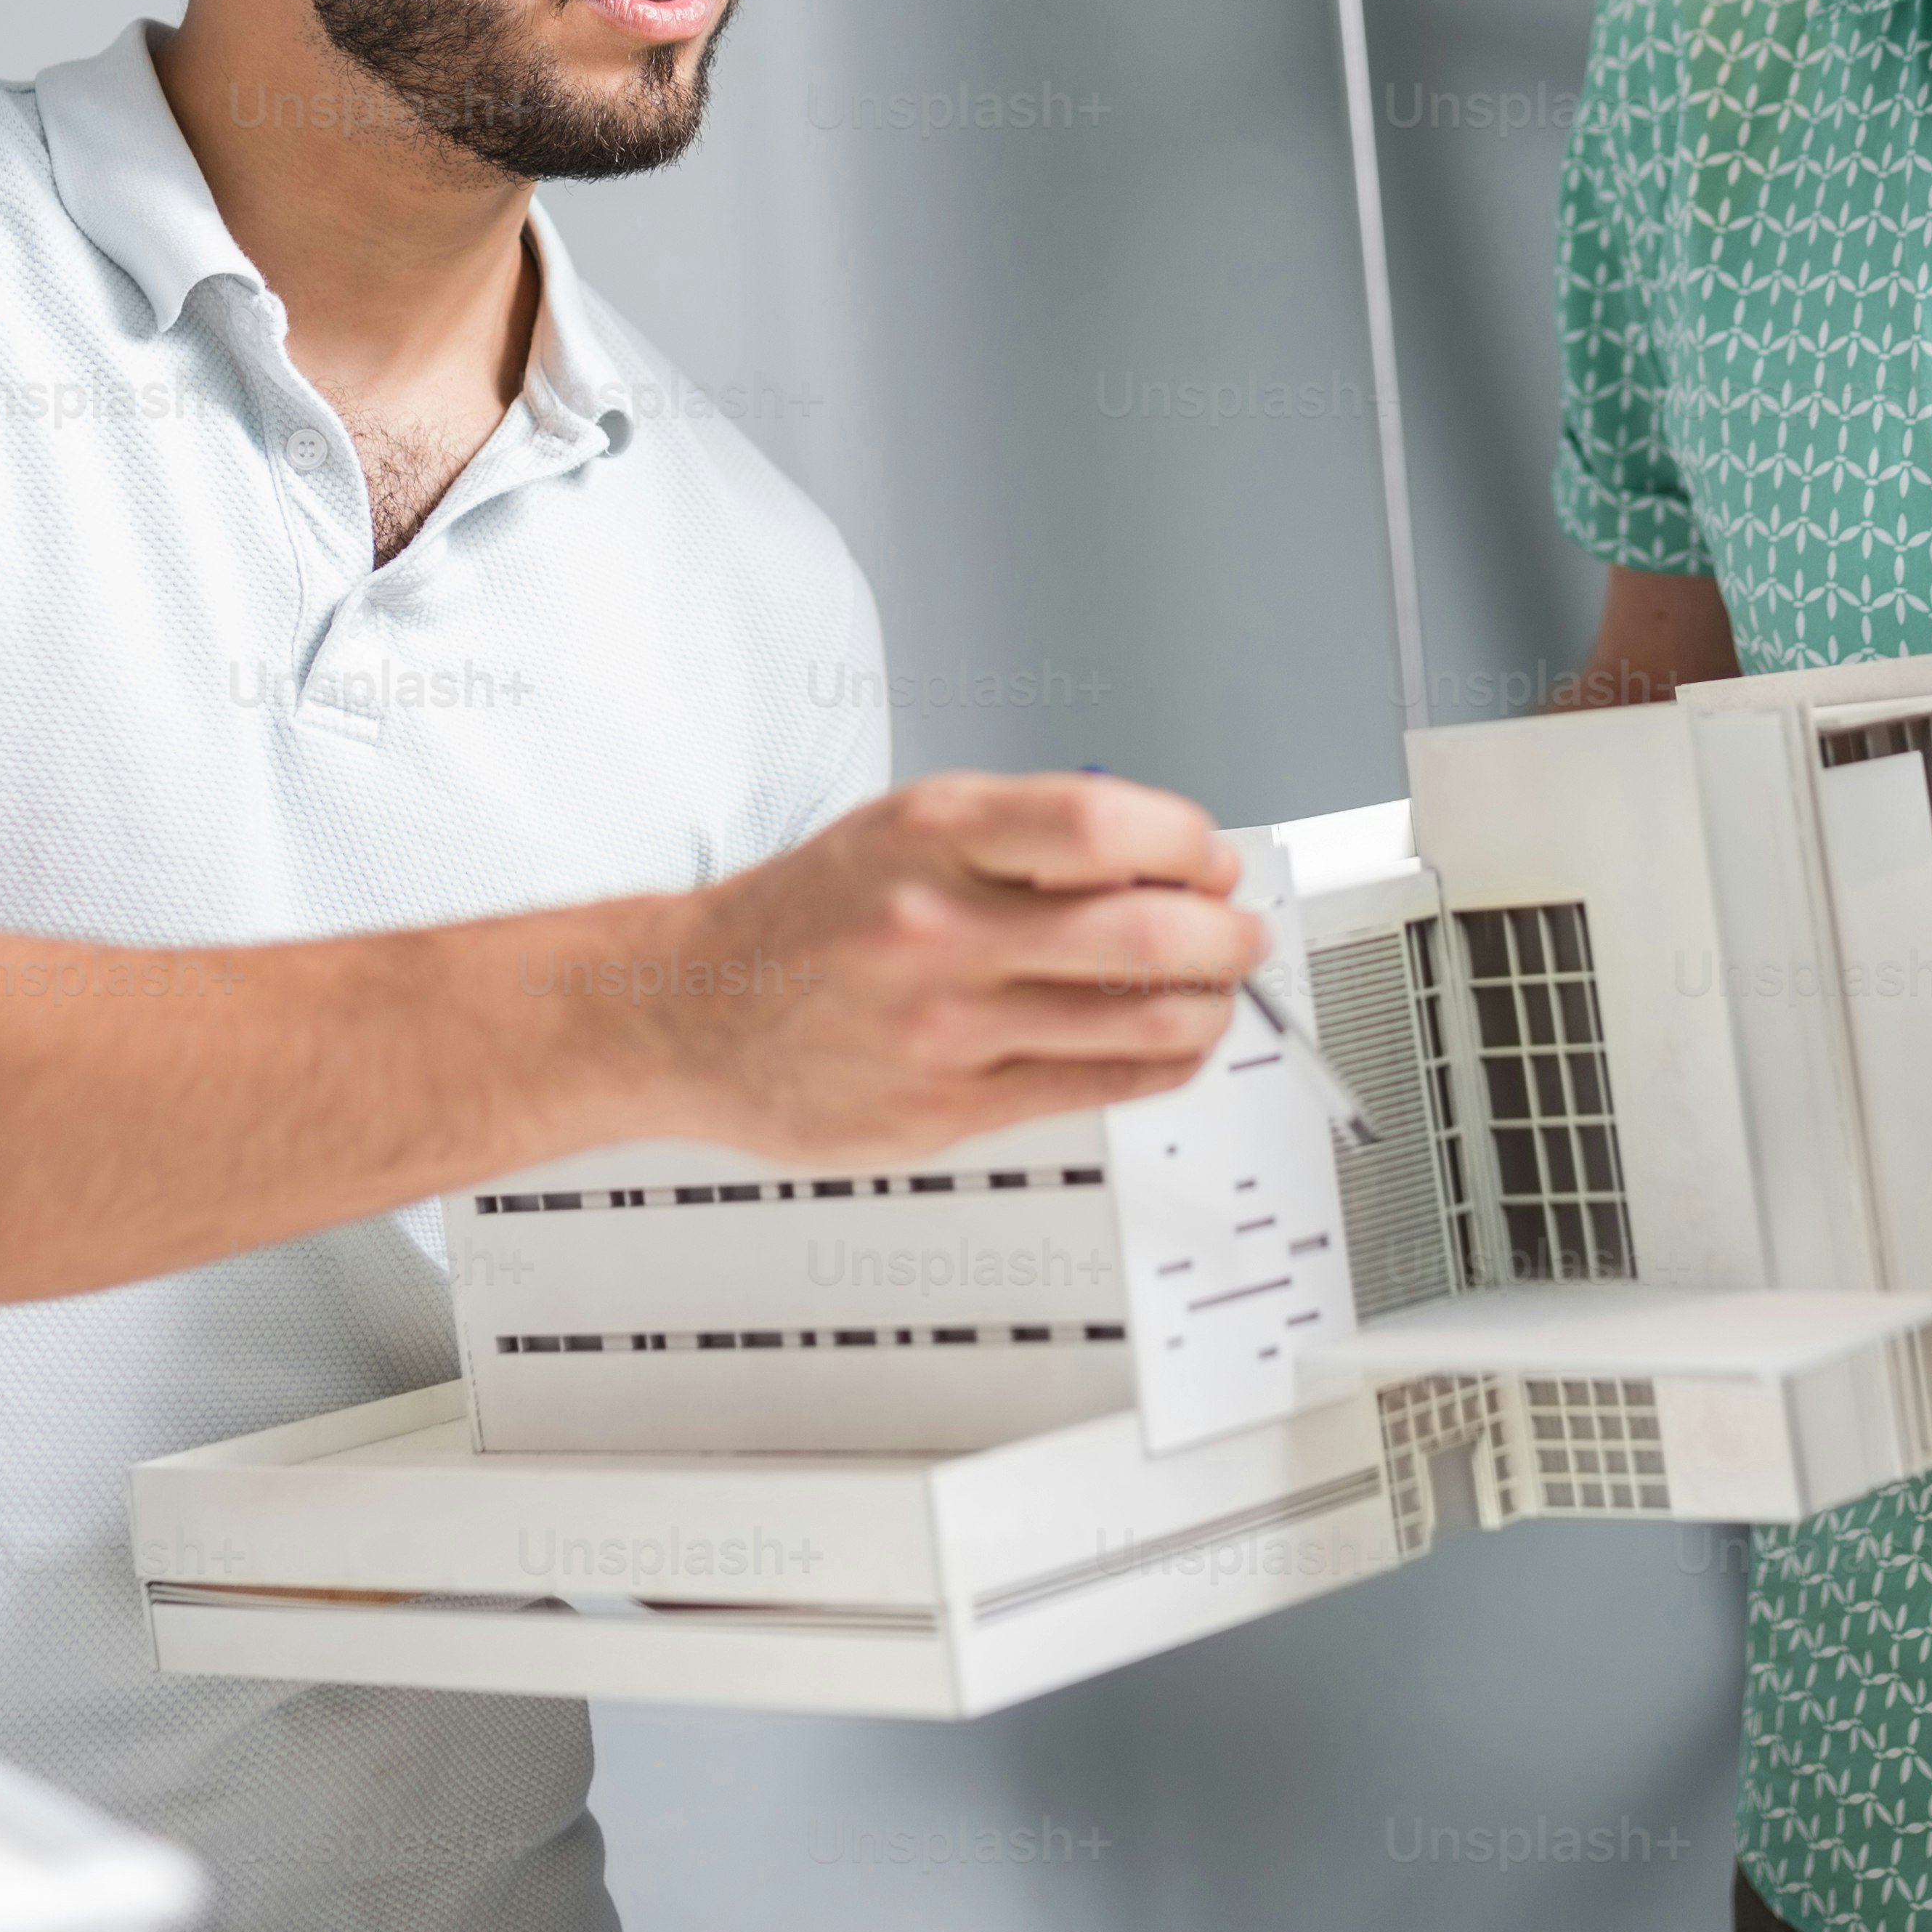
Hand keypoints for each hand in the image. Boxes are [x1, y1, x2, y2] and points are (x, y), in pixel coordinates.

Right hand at [636, 771, 1259, 1163]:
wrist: (691, 1011)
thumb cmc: (807, 918)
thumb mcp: (906, 828)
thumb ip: (1026, 836)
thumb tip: (1162, 862)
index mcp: (933, 833)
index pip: (1104, 825)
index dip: (1187, 846)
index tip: (1208, 861)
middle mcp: (938, 925)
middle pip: (1143, 932)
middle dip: (1225, 936)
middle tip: (1240, 935)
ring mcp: (944, 1024)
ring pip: (1137, 1020)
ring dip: (1209, 1007)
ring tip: (1215, 994)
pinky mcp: (948, 1106)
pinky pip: (1097, 1087)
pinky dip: (1162, 1065)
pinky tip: (1170, 1047)